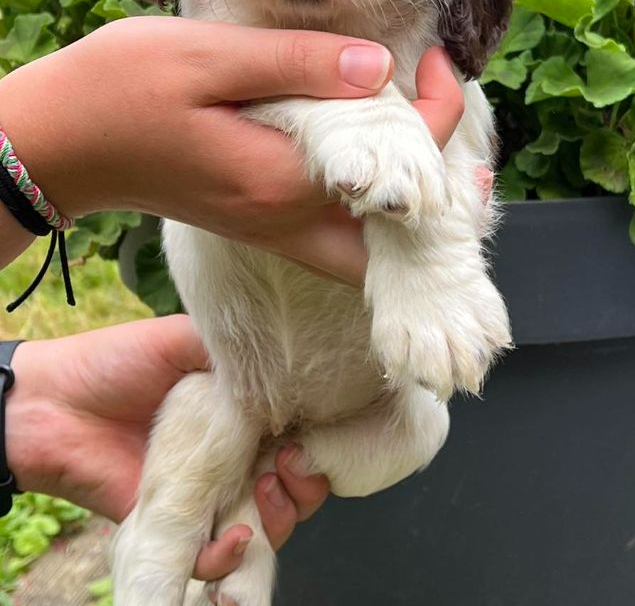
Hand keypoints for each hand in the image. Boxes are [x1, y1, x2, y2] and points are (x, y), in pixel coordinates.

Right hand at [0, 17, 464, 281]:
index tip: (439, 60)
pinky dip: (370, 208)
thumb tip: (380, 68)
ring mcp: (268, 228)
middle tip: (451, 124)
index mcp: (281, 180)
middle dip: (441, 190)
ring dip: (410, 205)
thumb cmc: (120, 90)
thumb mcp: (208, 57)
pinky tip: (375, 163)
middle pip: (395, 237)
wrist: (59, 141)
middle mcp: (284, 220)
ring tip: (430, 143)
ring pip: (368, 246)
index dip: (437, 111)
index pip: (395, 165)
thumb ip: (298, 65)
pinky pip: (334, 235)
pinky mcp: (253, 221)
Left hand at [6, 316, 326, 580]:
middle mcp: (232, 452)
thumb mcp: (183, 338)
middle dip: (309, 482)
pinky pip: (213, 557)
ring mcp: (207, 492)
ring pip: (267, 524)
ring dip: (282, 518)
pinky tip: (229, 539)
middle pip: (294, 481)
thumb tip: (287, 361)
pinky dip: (228, 557)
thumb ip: (237, 349)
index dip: (319, 435)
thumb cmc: (116, 362)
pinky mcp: (176, 527)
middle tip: (293, 466)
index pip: (300, 428)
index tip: (317, 432)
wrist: (52, 405)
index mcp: (241, 406)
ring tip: (268, 493)